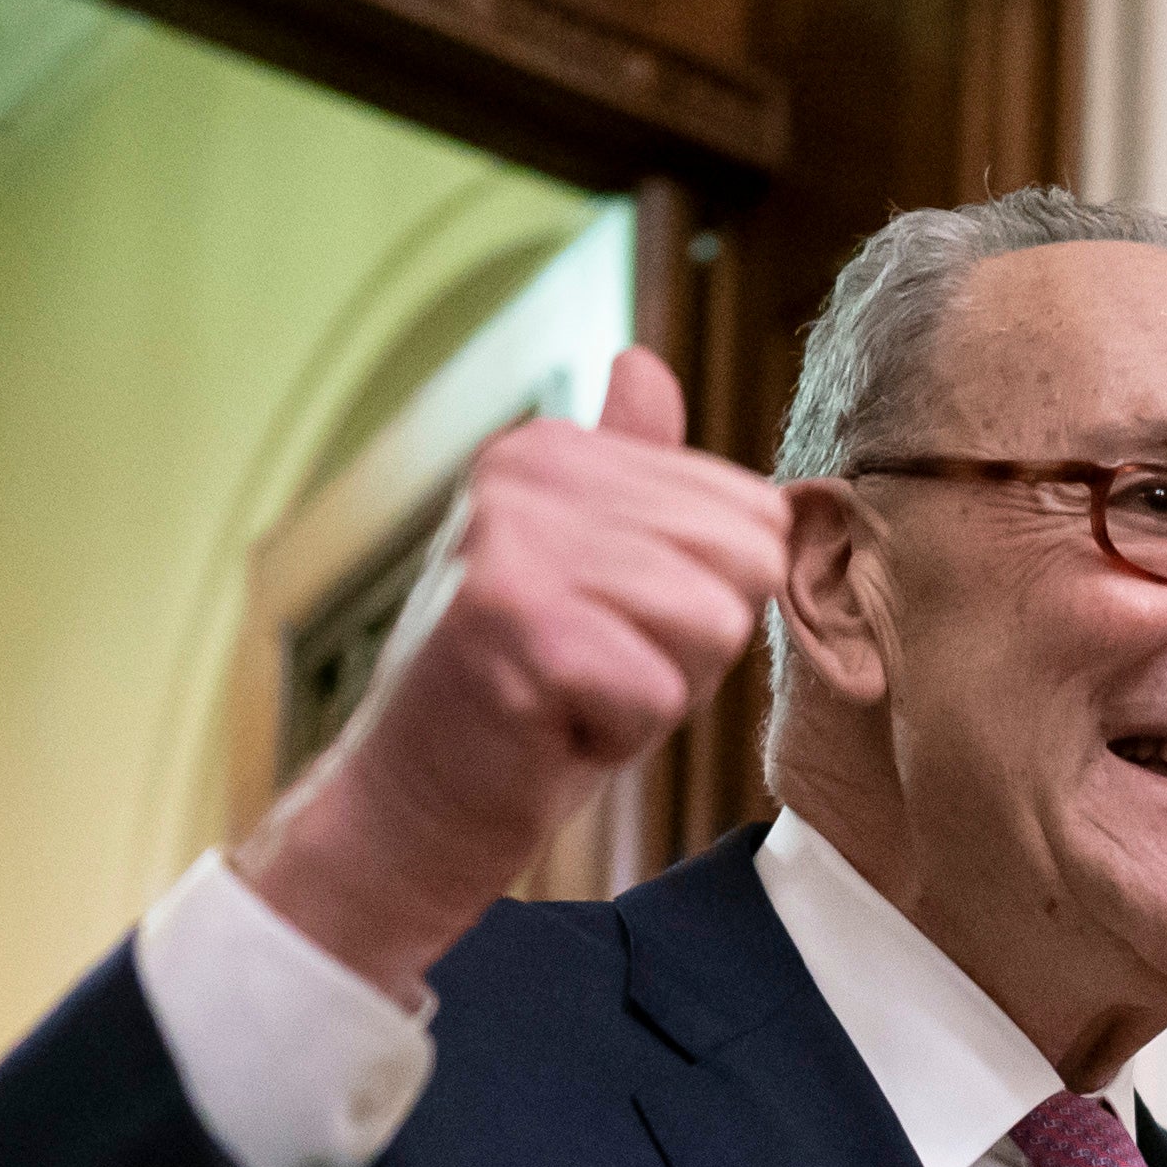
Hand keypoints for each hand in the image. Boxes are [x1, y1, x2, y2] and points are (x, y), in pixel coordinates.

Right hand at [232, 344, 793, 1000]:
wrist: (415, 804)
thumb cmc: (524, 695)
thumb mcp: (587, 570)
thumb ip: (628, 472)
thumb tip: (644, 362)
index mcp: (552, 450)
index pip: (751, 511)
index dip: (707, 600)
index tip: (613, 627)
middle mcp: (527, 476)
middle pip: (744, 564)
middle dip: (693, 647)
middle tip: (597, 668)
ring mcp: (514, 544)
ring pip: (712, 626)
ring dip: (659, 690)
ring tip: (574, 693)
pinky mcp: (514, 626)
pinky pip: (662, 691)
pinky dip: (622, 735)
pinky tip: (550, 725)